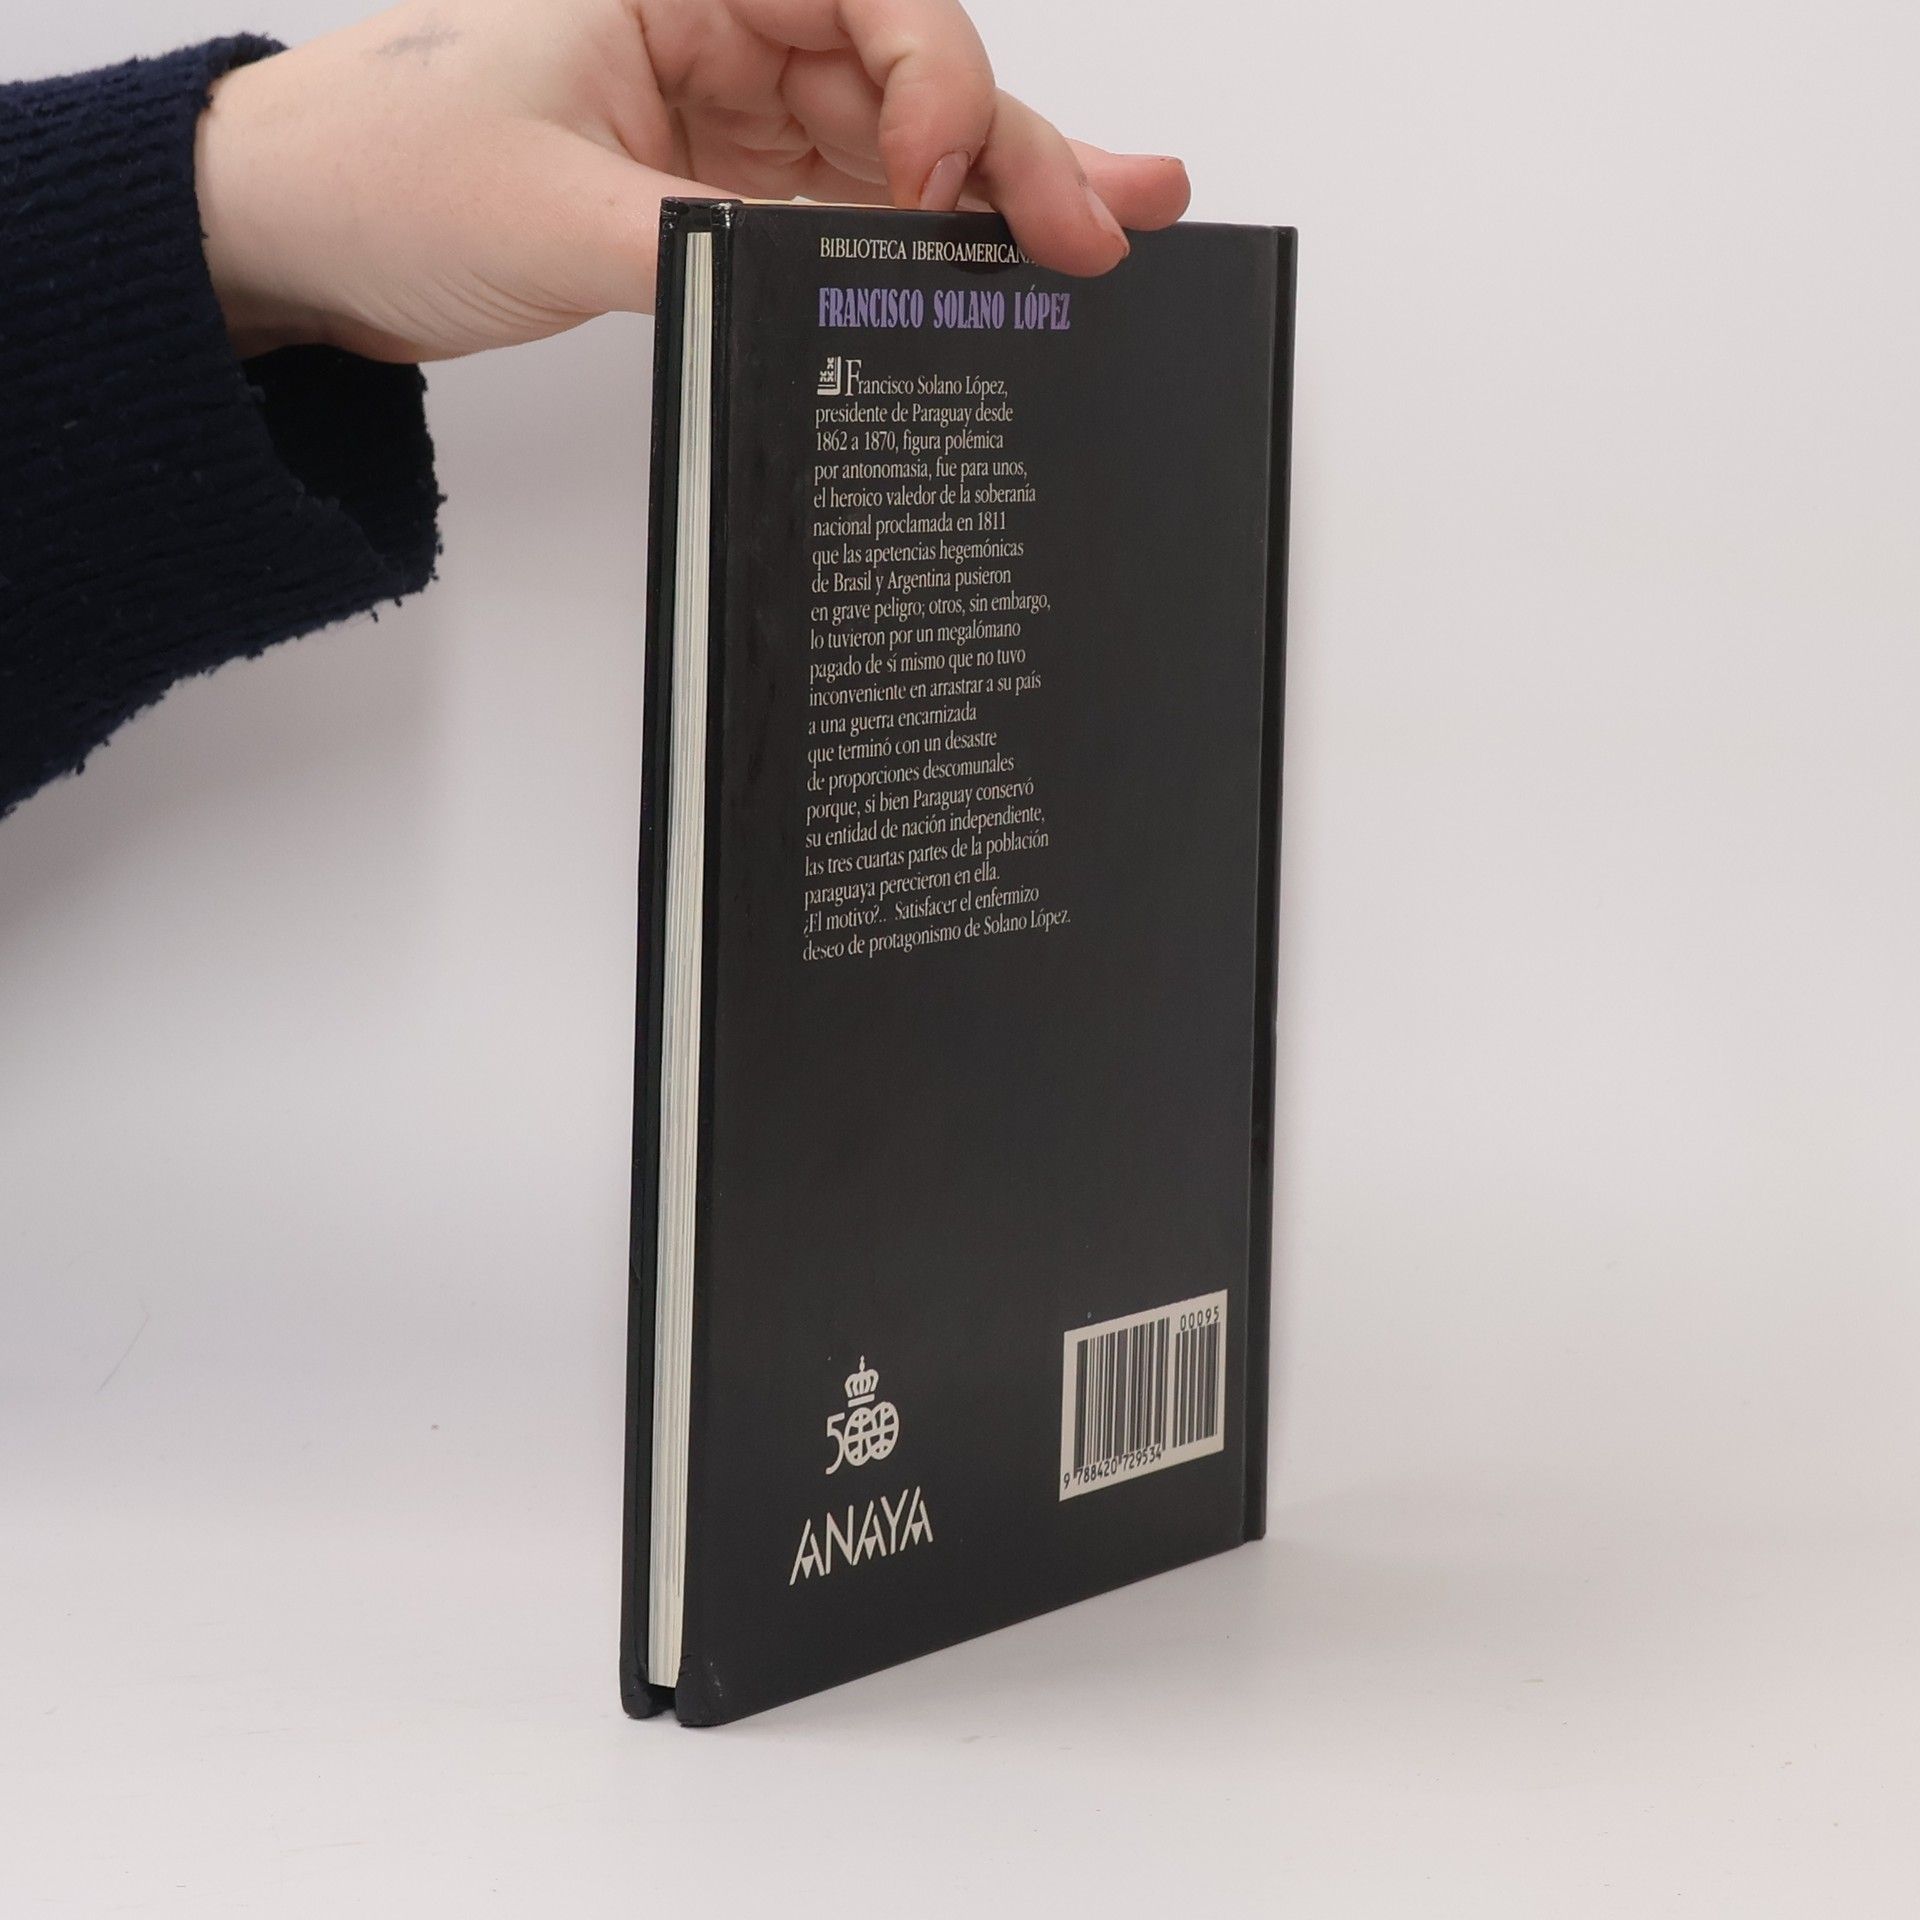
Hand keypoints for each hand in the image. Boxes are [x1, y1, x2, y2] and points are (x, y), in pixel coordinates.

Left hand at [194, 0, 1190, 361]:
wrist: (300, 233)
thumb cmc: (379, 163)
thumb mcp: (548, 208)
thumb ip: (704, 247)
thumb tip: (826, 296)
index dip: (933, 82)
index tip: (937, 188)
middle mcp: (724, 27)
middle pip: (907, 77)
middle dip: (1007, 151)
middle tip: (1105, 225)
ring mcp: (732, 113)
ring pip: (895, 149)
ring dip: (996, 198)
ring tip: (1106, 234)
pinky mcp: (725, 187)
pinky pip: (845, 214)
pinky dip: (919, 248)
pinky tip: (1002, 260)